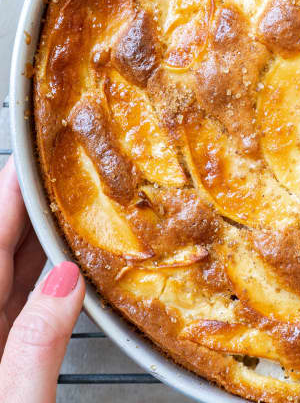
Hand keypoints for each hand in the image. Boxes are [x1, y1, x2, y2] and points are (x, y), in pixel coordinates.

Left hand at [0, 157, 84, 402]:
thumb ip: (36, 345)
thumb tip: (66, 281)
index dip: (5, 199)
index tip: (30, 161)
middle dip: (26, 208)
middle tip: (63, 169)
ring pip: (14, 275)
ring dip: (42, 237)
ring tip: (73, 201)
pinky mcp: (6, 359)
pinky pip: (27, 304)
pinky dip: (51, 276)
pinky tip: (71, 259)